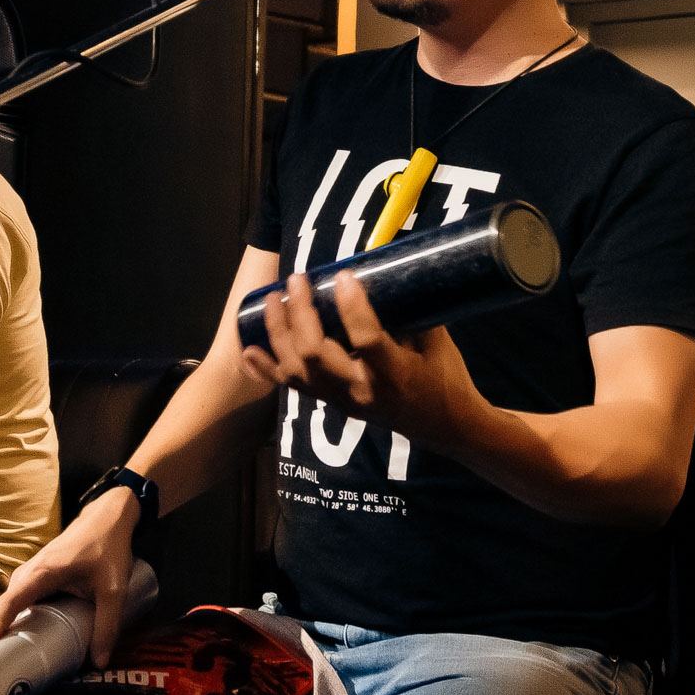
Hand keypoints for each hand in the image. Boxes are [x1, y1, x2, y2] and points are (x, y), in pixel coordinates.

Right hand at [0, 488, 138, 666]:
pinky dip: (20, 609)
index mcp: (44, 572)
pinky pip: (24, 592)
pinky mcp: (42, 569)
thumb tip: (99, 662)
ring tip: (4, 645)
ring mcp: (35, 567)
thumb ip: (107, 625)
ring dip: (8, 618)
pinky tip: (27, 625)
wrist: (110, 516)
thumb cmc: (109, 547)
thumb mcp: (113, 589)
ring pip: (15, 596)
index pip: (11, 601)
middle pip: (8, 601)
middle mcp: (32, 569)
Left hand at [239, 271, 479, 450]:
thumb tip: (386, 267)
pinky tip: (249, 349)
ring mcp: (342, 401)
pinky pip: (293, 387)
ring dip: (278, 333)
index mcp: (394, 374)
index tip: (341, 275)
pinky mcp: (332, 405)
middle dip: (300, 314)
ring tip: (272, 300)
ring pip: (297, 370)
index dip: (352, 306)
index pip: (366, 339)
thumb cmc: (445, 378)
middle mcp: (361, 390)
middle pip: (316, 354)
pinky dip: (267, 368)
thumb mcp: (438, 342)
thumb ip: (410, 311)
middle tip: (296, 279)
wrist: (445, 427)